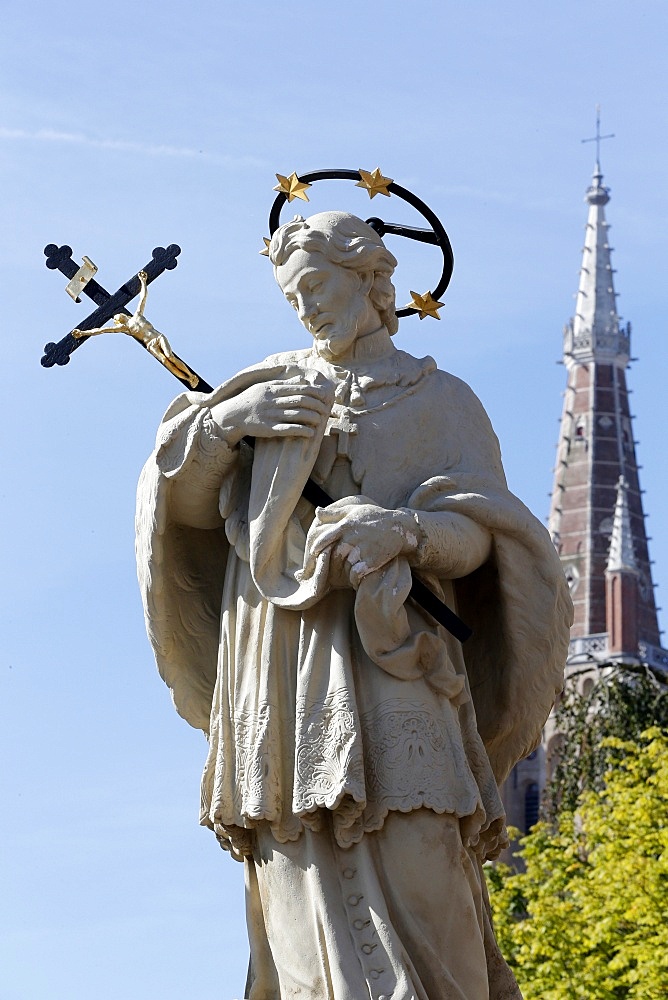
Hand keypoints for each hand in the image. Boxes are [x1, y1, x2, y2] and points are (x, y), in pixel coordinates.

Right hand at [210, 379, 332, 446]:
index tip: (324, 395)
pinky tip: (311, 433)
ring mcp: (270, 415)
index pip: (298, 389)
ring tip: (321, 420)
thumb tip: (301, 380)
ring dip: (311, 417)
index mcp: (272, 389)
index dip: (314, 392)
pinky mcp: (268, 429)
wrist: (233, 415)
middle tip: (326, 409)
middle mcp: (272, 401)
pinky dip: (301, 431)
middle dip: (316, 405)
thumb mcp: (264, 387)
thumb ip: (282, 384)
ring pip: (296, 415)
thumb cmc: (251, 400)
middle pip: (300, 401)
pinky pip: (288, 429)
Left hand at [305, 497, 419, 588]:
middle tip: (332, 571)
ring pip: (344, 567)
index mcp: (345, 526)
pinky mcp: (371, 561)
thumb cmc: (374, 517)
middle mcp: (351, 538)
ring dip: (345, 572)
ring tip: (348, 574)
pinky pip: (355, 575)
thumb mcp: (354, 510)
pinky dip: (355, 579)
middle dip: (332, 565)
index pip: (323, 540)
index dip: (316, 550)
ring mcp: (361, 550)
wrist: (399, 528)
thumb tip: (316, 511)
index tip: (314, 557)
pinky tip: (358, 578)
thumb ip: (334, 513)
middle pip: (333, 557)